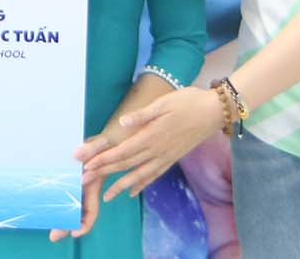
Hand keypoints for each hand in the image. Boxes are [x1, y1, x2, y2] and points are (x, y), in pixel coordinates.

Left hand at [49, 132, 108, 241]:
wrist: (104, 142)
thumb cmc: (104, 143)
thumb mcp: (100, 144)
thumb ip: (91, 149)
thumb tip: (78, 154)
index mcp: (94, 186)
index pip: (92, 211)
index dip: (85, 224)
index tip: (75, 232)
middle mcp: (86, 191)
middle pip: (78, 214)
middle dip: (66, 225)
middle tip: (53, 235)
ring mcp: (79, 188)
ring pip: (71, 207)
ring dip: (61, 216)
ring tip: (49, 226)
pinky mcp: (71, 182)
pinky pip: (64, 196)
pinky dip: (57, 203)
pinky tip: (46, 206)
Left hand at [82, 85, 226, 202]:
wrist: (214, 112)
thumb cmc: (188, 102)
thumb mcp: (164, 103)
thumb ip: (143, 115)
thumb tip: (123, 122)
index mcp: (152, 136)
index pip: (122, 152)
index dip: (104, 160)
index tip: (87, 166)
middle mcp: (157, 151)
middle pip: (126, 165)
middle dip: (105, 174)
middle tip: (86, 182)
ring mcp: (165, 157)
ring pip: (139, 175)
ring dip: (121, 186)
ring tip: (106, 197)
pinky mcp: (173, 158)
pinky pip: (154, 175)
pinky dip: (142, 184)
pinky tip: (133, 191)